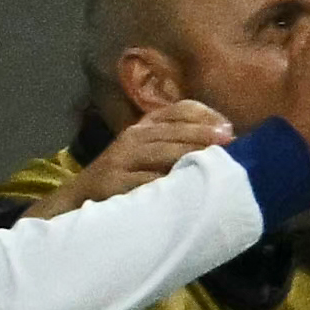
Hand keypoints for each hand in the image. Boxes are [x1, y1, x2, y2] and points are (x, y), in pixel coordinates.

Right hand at [24, 101, 236, 219]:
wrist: (80, 199)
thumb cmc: (127, 177)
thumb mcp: (151, 155)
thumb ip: (179, 145)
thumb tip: (226, 142)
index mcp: (144, 126)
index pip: (178, 109)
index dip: (205, 115)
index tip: (228, 128)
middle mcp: (132, 136)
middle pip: (173, 129)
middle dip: (203, 134)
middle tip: (230, 141)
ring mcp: (120, 158)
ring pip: (161, 151)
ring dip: (189, 153)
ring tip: (215, 159)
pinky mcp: (112, 181)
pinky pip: (144, 180)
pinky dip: (166, 181)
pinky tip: (185, 184)